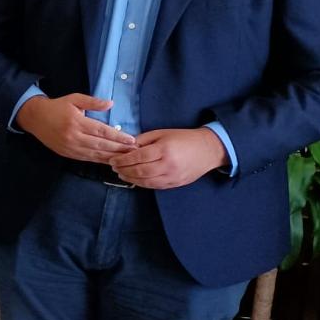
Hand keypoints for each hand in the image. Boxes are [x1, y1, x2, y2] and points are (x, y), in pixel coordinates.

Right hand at [15, 93, 135, 163]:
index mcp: (76, 122)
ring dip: (112, 157)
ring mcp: (69, 147)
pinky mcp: (67, 154)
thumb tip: (111, 104)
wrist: (35, 118)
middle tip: (134, 151)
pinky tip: (110, 161)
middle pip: (100, 145)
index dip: (117, 136)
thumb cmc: (57, 106)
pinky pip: (86, 159)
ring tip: (126, 158)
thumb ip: (93, 101)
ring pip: (94, 154)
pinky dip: (99, 160)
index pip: (101, 131)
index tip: (131, 140)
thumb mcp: (74, 98)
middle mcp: (73, 136)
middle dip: (119, 149)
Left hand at [108, 128, 227, 189]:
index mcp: (164, 150)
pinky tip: (134, 179)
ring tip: (121, 174)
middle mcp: (168, 165)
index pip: (137, 157)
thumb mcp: (162, 133)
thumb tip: (126, 147)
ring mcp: (172, 176)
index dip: (122, 160)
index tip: (112, 159)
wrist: (208, 150)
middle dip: (124, 170)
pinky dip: (142, 183)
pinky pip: (154, 186)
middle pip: (139, 171)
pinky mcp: (175, 183)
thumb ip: (143, 140)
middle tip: (114, 167)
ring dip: (130, 178)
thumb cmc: (183, 138)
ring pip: (146, 181)